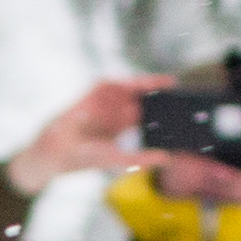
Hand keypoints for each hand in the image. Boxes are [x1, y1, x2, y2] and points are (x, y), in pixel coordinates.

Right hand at [5, 76, 169, 195]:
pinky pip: (115, 82)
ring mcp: (105, 100)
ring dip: (149, 84)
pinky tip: (144, 83)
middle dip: (160, 96)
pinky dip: (129, 81)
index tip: (183, 112)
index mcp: (122, 126)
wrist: (57, 151)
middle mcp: (115, 110)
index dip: (163, 112)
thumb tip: (167, 158)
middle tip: (182, 95)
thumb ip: (142, 157)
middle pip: (143, 98)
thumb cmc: (84, 158)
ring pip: (132, 88)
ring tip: (168, 84)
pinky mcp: (94, 92)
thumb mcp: (118, 159)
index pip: (147, 115)